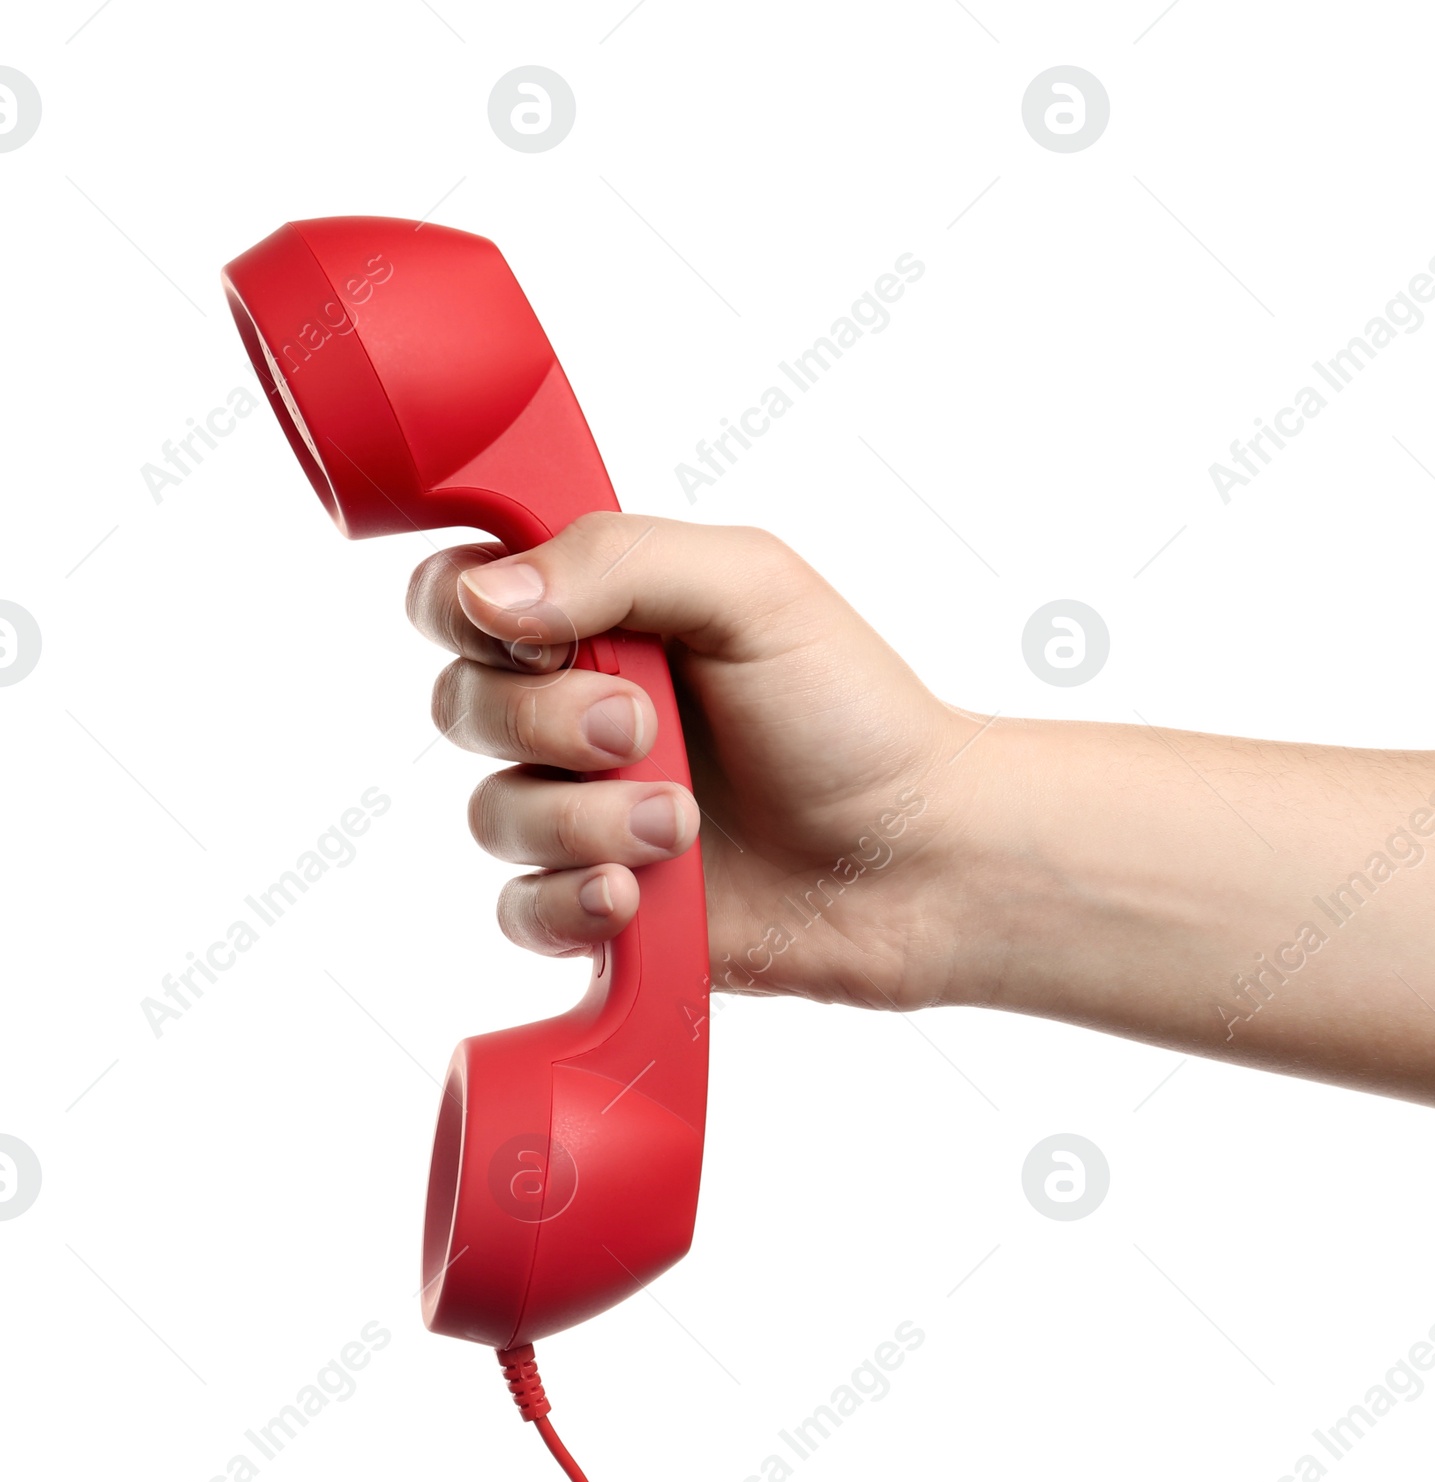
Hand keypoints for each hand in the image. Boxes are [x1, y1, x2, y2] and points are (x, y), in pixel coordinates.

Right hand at [406, 514, 978, 1008]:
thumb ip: (613, 560)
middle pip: (463, 707)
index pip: (459, 596)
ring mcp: (585, 813)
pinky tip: (637, 894)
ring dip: (582, 820)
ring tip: (679, 826)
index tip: (542, 637)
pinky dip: (570, 903)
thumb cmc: (852, 712)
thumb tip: (483, 595)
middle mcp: (577, 710)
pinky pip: (521, 911)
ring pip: (493, 815)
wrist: (917, 857)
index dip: (467, 613)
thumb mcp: (750, 588)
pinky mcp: (603, 905)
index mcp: (601, 616)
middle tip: (645, 731)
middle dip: (545, 722)